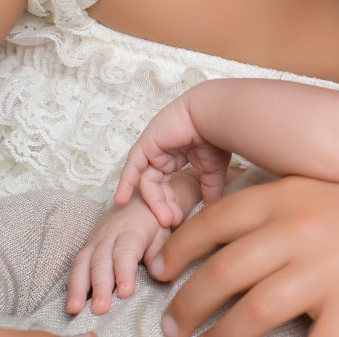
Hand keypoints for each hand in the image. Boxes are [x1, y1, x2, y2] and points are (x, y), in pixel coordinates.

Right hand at [66, 195, 170, 315]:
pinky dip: (72, 284)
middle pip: (101, 261)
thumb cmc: (153, 221)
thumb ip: (160, 252)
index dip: (124, 272)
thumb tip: (158, 273)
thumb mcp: (163, 232)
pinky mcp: (87, 247)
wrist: (137, 200)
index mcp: (131, 230)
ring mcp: (95, 241)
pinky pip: (76, 265)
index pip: (125, 252)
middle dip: (100, 286)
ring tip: (75, 309)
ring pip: (83, 263)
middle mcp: (109, 235)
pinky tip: (72, 302)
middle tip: (101, 308)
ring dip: (78, 287)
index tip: (125, 292)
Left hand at [114, 93, 232, 226]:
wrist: (213, 117)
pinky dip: (126, 182)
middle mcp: (162, 153)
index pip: (167, 184)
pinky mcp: (147, 145)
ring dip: (154, 201)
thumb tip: (211, 205)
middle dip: (163, 205)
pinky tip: (122, 199)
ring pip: (147, 180)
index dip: (170, 203)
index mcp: (176, 157)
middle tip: (171, 222)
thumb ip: (210, 186)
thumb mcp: (213, 168)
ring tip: (164, 219)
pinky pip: (132, 166)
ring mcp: (153, 149)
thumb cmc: (216, 136)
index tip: (178, 219)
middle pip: (156, 186)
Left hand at [147, 177, 338, 336]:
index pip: (214, 222)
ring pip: (250, 315)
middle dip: (187, 304)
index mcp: (287, 194)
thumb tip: (219, 238)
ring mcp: (326, 270)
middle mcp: (300, 229)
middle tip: (172, 324)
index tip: (162, 269)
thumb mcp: (316, 189)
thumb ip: (272, 207)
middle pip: (221, 273)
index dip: (179, 249)